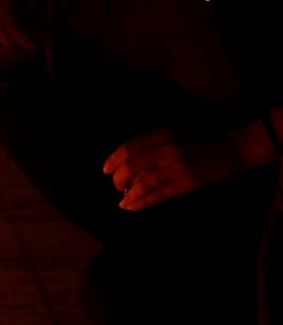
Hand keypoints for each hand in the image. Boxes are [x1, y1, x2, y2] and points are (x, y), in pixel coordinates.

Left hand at [102, 127, 244, 210]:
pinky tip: (132, 206)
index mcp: (161, 134)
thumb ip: (152, 142)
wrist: (232, 148)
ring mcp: (177, 166)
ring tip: (123, 199)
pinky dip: (142, 201)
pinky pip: (159, 194)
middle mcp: (166, 148)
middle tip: (115, 185)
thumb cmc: (200, 140)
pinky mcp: (187, 182)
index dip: (114, 160)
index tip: (106, 170)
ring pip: (143, 182)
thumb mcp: (174, 132)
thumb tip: (128, 161)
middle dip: (119, 178)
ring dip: (129, 193)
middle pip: (132, 165)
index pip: (128, 148)